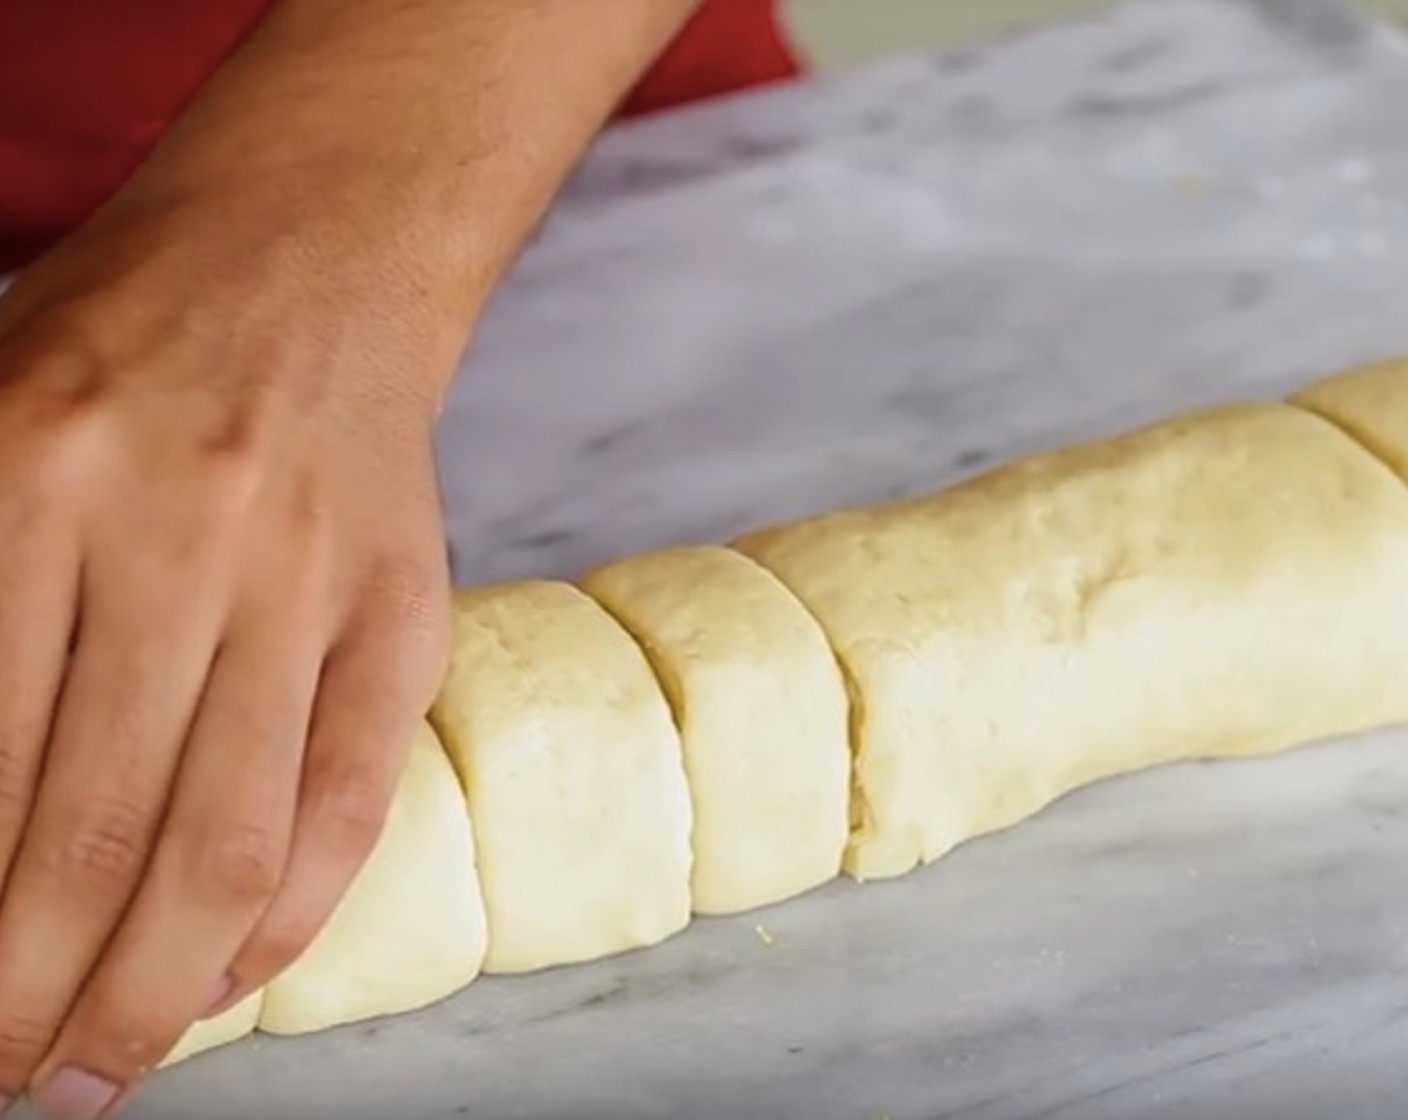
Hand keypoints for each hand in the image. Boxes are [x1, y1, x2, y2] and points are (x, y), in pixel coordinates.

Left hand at [0, 191, 454, 1115]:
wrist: (317, 261)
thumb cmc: (127, 344)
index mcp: (30, 474)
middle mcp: (177, 532)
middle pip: (92, 828)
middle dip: (34, 994)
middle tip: (7, 1081)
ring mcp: (308, 574)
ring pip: (227, 832)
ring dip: (154, 985)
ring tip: (104, 1068)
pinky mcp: (406, 601)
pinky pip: (353, 789)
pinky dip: (294, 908)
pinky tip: (235, 973)